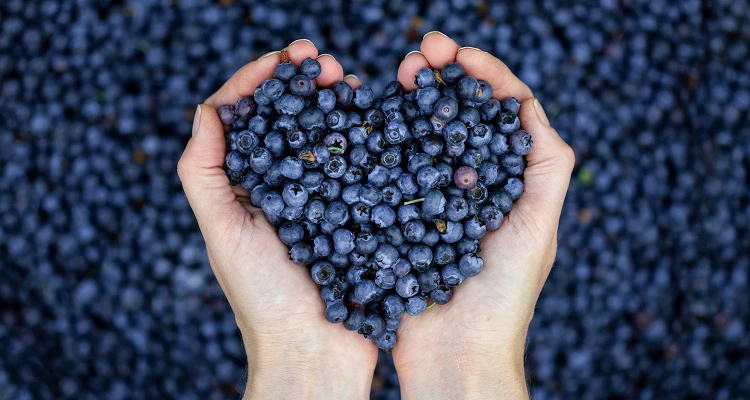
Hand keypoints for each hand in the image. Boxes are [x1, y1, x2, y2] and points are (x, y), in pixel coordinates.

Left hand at [177, 40, 376, 398]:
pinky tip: (374, 120)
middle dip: (303, 83)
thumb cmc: (262, 299)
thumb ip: (203, 172)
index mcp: (242, 187)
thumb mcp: (222, 233)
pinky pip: (358, 167)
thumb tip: (206, 109)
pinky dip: (364, 138)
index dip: (260, 80)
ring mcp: (319, 201)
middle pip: (287, 119)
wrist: (316, 352)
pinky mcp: (353, 214)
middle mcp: (278, 188)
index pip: (244, 118)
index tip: (285, 58)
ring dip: (335, 102)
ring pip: (325, 136)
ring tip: (349, 80)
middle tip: (323, 61)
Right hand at [390, 32, 574, 398]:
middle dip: (444, 74)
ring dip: (414, 97)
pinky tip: (372, 118)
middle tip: (419, 51)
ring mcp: (434, 198)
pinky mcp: (400, 217)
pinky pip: (392, 167)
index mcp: (509, 181)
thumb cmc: (505, 298)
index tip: (456, 52)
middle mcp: (473, 183)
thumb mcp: (539, 228)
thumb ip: (545, 168)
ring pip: (424, 134)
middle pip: (460, 113)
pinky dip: (385, 137)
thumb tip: (528, 108)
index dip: (483, 74)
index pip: (501, 111)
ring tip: (399, 73)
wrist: (456, 355)